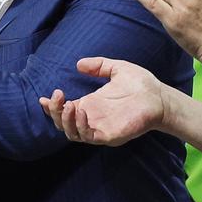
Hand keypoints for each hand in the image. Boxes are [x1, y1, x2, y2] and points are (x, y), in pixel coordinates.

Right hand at [38, 58, 168, 145]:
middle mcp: (92, 118)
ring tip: (69, 104)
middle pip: (63, 123)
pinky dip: (80, 126)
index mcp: (91, 104)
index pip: (64, 110)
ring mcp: (99, 128)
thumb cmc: (141, 84)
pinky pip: (88, 137)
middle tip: (57, 95)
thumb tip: (78, 64)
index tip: (41, 98)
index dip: (51, 107)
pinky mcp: (109, 135)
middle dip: (54, 112)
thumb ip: (98, 66)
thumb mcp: (116, 69)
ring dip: (65, 120)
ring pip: (72, 133)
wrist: (160, 96)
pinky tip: (81, 111)